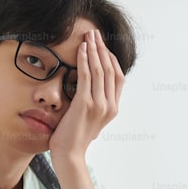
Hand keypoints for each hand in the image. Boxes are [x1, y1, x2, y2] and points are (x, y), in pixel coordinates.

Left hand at [48, 29, 124, 161]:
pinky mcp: (85, 104)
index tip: (102, 45)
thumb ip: (93, 104)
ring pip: (101, 70)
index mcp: (113, 108)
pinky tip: (82, 49)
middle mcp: (110, 105)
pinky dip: (85, 60)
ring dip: (94, 50)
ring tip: (88, 36)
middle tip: (95, 33)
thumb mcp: (89, 119)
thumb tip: (89, 90)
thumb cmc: (74, 139)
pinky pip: (87, 76)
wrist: (69, 155)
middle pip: (111, 69)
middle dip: (103, 48)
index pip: (118, 77)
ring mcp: (99, 105)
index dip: (111, 58)